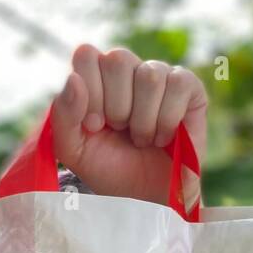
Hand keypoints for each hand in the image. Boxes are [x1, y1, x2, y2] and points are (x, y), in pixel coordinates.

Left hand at [52, 44, 206, 205]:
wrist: (145, 198)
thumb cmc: (109, 170)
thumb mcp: (73, 149)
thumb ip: (63, 115)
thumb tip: (74, 79)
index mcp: (96, 77)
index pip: (87, 55)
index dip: (90, 91)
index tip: (95, 125)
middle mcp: (128, 69)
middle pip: (118, 59)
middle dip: (117, 107)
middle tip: (121, 132)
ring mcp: (159, 75)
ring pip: (149, 75)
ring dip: (143, 119)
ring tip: (142, 139)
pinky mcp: (188, 87)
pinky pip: (178, 84)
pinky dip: (168, 118)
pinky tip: (164, 136)